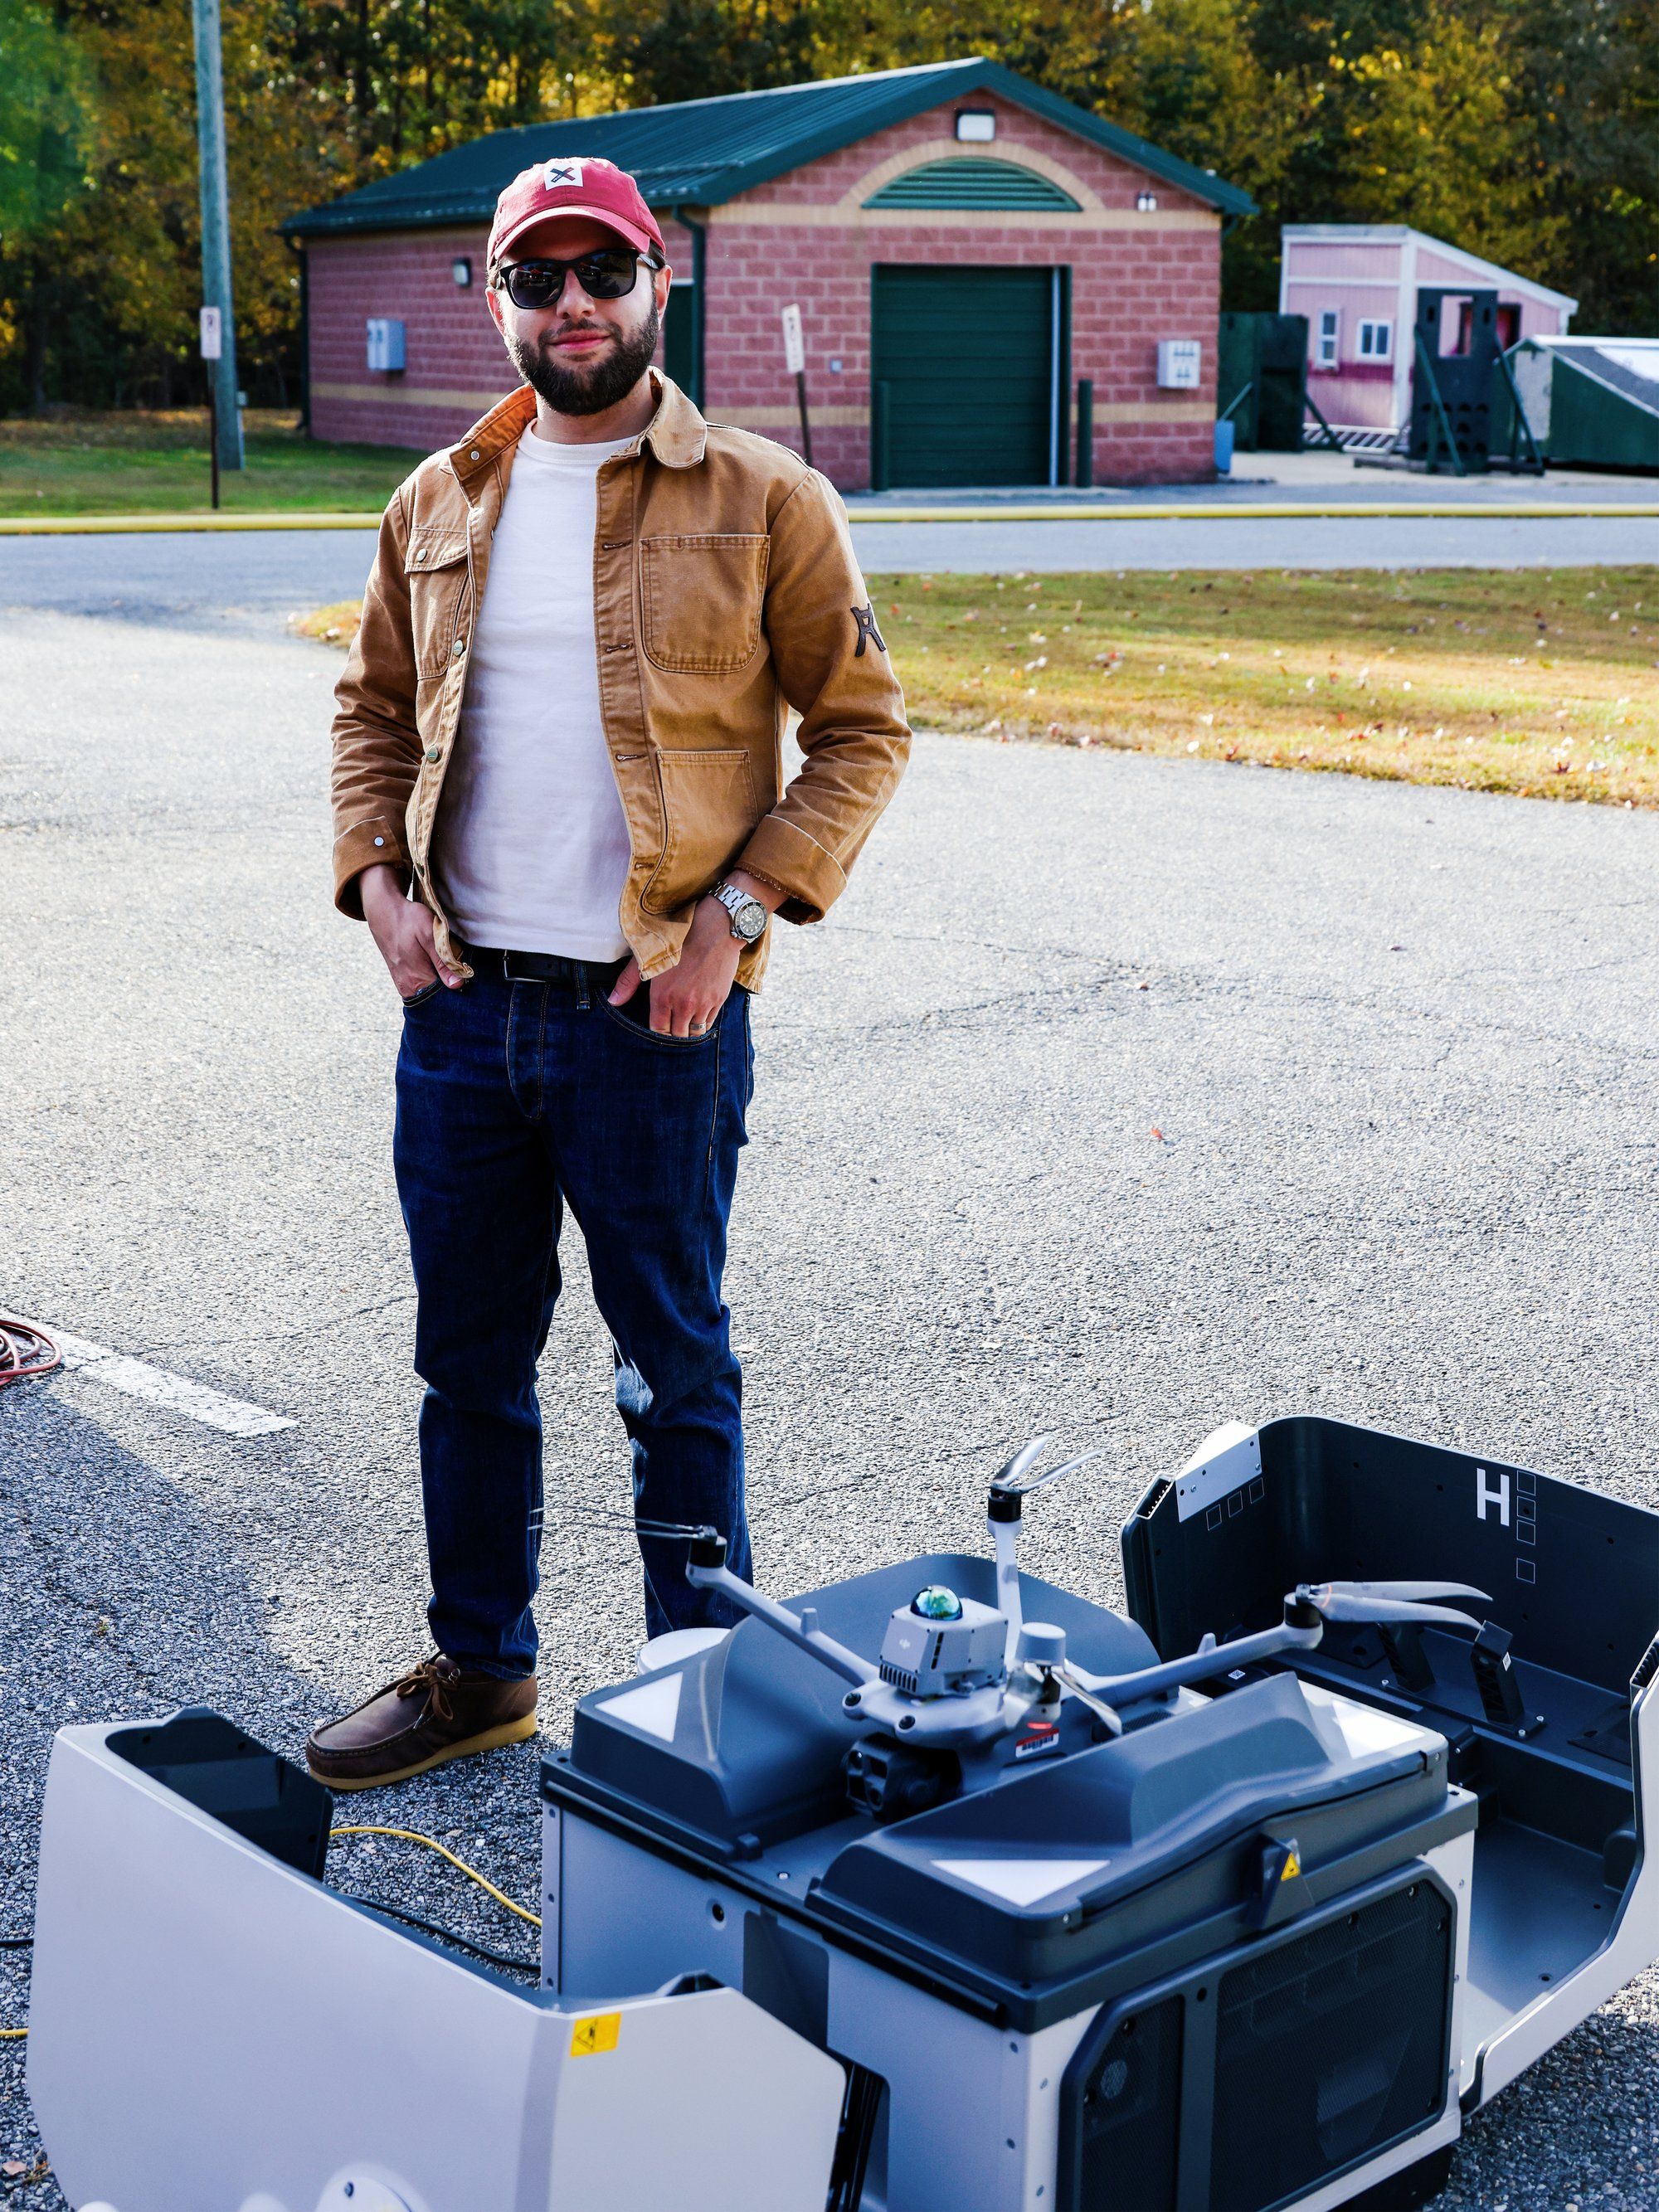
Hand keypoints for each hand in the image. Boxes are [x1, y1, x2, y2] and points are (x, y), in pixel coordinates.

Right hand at [360, 864, 464, 999]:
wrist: (384, 912)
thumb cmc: (408, 920)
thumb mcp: (428, 934)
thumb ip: (442, 961)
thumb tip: (456, 984)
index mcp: (417, 979)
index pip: (445, 997)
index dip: (459, 988)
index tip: (466, 976)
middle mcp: (408, 987)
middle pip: (438, 997)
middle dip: (451, 986)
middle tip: (459, 969)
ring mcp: (404, 985)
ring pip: (431, 992)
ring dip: (442, 983)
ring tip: (447, 966)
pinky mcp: (402, 979)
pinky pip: (422, 987)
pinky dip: (432, 981)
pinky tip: (437, 968)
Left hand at [608, 872, 778, 1037]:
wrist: (715, 928)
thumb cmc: (680, 938)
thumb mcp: (648, 956)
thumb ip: (628, 981)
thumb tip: (613, 1001)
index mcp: (662, 996)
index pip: (658, 1031)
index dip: (657, 1032)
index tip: (658, 1027)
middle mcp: (683, 1005)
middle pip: (677, 1036)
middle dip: (673, 1033)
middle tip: (671, 1026)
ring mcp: (703, 1004)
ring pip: (694, 1033)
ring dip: (688, 1030)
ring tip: (685, 1022)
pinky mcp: (719, 999)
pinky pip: (709, 1023)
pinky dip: (703, 1022)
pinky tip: (698, 1013)